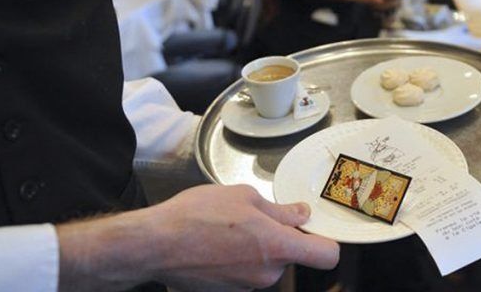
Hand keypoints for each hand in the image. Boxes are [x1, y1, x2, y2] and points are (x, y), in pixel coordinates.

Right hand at [147, 185, 337, 290]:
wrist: (155, 245)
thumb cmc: (197, 216)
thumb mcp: (244, 197)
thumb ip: (279, 210)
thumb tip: (301, 214)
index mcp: (278, 247)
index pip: (326, 256)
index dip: (325, 242)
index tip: (315, 231)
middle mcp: (267, 273)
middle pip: (291, 257)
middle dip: (279, 239)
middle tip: (254, 219)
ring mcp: (247, 286)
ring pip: (266, 264)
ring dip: (256, 249)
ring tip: (229, 230)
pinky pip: (245, 272)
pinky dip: (237, 260)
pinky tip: (216, 245)